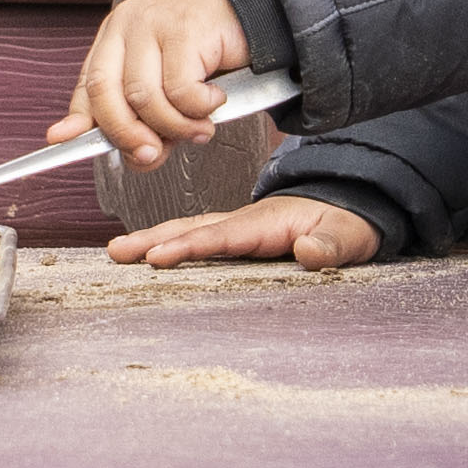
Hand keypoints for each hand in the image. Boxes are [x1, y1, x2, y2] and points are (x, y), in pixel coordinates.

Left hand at [61, 0, 260, 159]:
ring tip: (199, 127)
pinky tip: (214, 99)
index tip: (63, 141)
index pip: (87, 86)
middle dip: (127, 134)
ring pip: (144, 97)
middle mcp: (128, 26)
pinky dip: (200, 107)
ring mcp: (153, 23)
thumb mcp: (168, 94)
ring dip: (174, 126)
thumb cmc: (209, 57)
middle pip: (106, 93)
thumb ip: (146, 124)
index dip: (79, 119)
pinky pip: (181, 90)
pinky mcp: (183, 29)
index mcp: (115, 38)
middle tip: (152, 153)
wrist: (254, 19)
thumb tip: (135, 158)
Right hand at [106, 193, 380, 271]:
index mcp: (266, 223)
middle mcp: (244, 222)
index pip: (221, 236)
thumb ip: (331, 246)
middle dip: (152, 238)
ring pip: (188, 230)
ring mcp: (236, 229)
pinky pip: (196, 237)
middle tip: (117, 251)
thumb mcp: (350, 237)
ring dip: (152, 239)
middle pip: (192, 228)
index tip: (157, 256)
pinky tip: (144, 253)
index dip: (189, 246)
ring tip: (117, 252)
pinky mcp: (235, 238)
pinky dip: (167, 241)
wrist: (348, 210)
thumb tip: (308, 251)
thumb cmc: (347, 225)